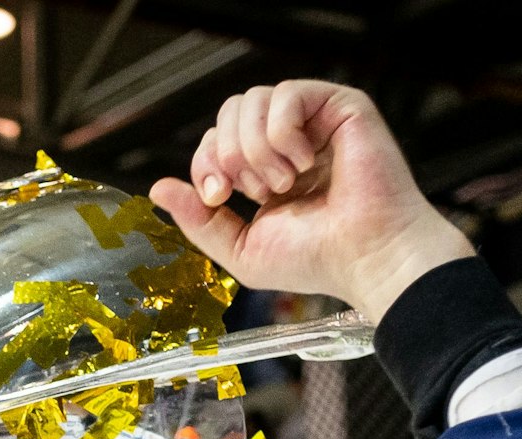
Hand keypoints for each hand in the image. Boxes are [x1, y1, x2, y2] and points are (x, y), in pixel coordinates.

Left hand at [149, 80, 473, 321]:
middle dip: (228, 154)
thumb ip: (198, 221)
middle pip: (229, 112)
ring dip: (257, 149)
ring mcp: (316, 123)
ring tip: (287, 183)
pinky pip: (286, 95)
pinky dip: (282, 133)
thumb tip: (157, 189)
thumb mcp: (241, 248)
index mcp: (268, 171)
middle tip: (258, 192)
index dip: (205, 163)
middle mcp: (291, 142)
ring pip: (252, 100)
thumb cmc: (316, 260)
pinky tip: (304, 163)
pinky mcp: (341, 107)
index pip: (217, 139)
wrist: (365, 257)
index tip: (219, 196)